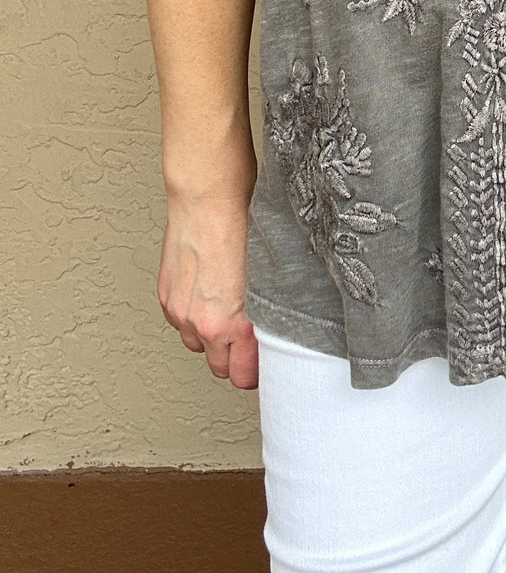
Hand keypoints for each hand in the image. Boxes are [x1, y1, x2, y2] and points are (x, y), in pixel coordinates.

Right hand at [157, 194, 258, 390]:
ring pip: (198, 345)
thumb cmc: (243, 222)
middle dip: (236, 357)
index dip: (257, 370)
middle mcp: (201, 323)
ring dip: (212, 337)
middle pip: (220, 367)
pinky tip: (209, 295)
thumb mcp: (270, 275)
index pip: (243, 376)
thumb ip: (266, 312)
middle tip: (252, 339)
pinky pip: (180, 323)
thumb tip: (274, 329)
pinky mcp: (166, 296)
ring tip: (229, 311)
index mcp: (232, 322)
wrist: (207, 196)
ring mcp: (179, 310)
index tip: (266, 362)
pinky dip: (193, 316)